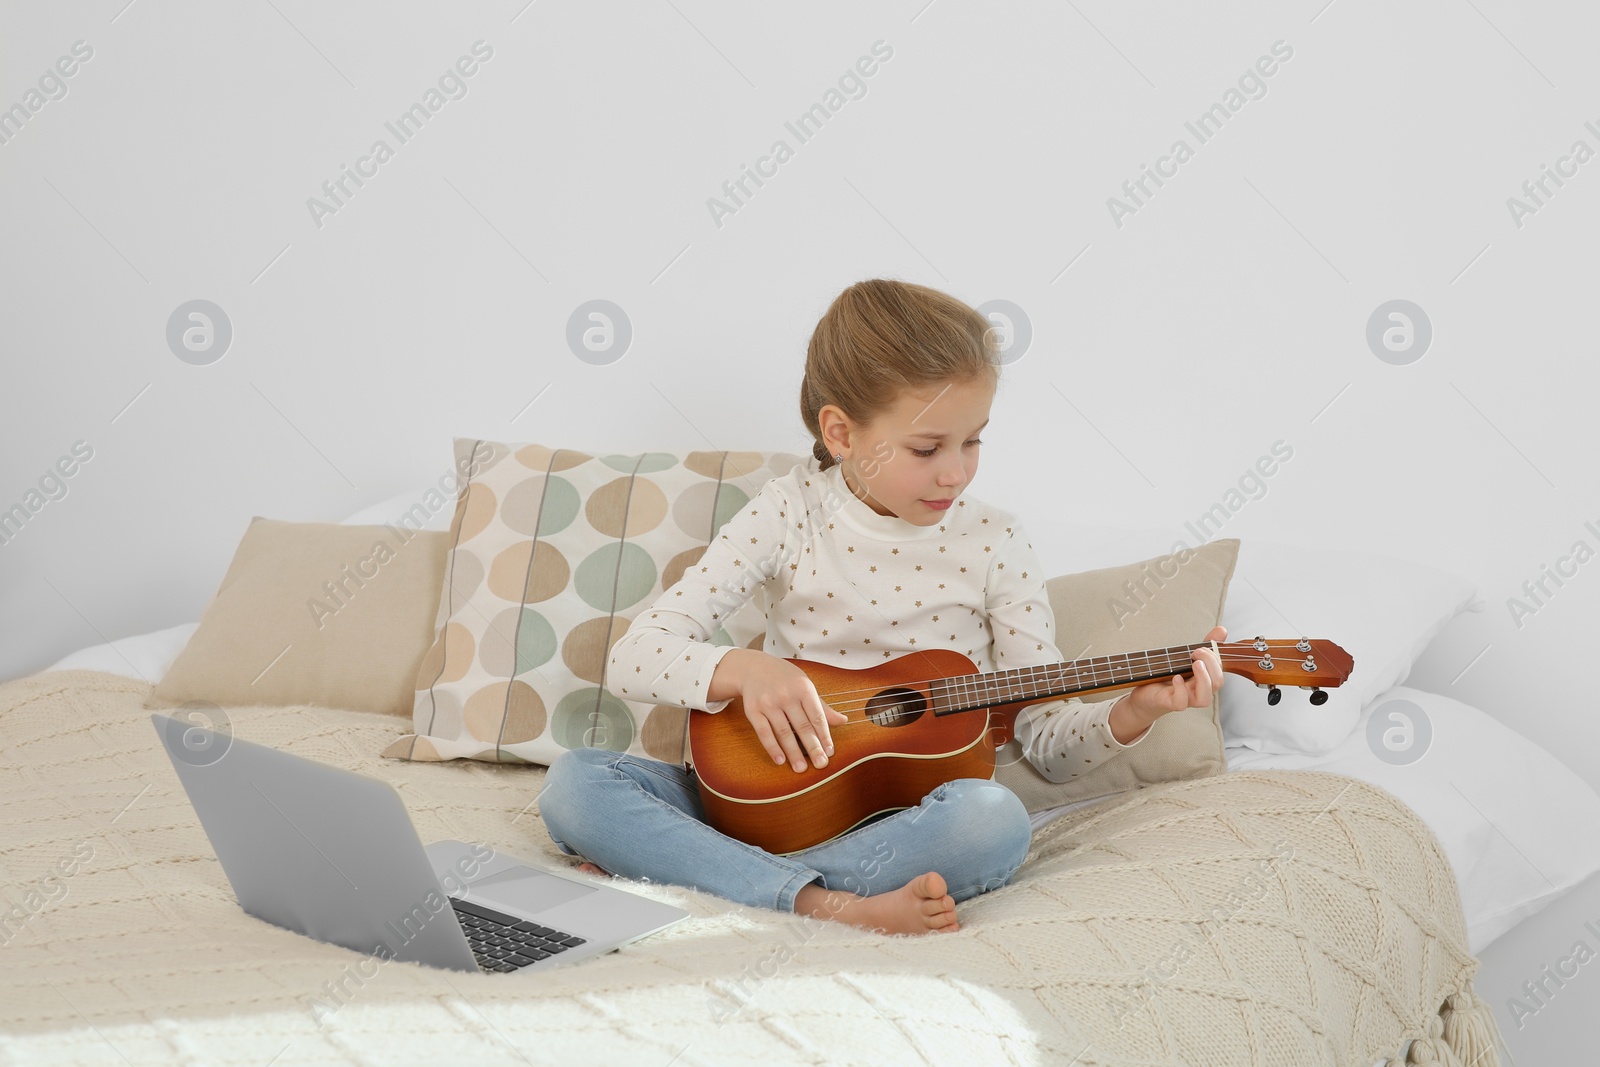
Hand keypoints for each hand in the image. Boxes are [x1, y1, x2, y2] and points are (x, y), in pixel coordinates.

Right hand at [732, 653, 848, 772]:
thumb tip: (843, 721)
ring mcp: (768, 703)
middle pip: (802, 726)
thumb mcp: (805, 686)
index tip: (830, 752)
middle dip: (813, 748)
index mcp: (803, 688)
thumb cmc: (785, 678)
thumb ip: (822, 706)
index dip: (824, 736)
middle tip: (821, 764)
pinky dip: (772, 748)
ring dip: (793, 753)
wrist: (753, 667)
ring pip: (784, 732)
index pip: (817, 716)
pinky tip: (780, 760)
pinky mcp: (753, 710)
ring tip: (801, 768)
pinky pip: (764, 732)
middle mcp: (786, 695)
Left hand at [1121, 625, 1226, 727]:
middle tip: (1195, 652)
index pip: (1219, 672)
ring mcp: (1184, 698)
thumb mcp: (1184, 657)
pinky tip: (1177, 677)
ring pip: (1204, 699)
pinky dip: (1180, 689)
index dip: (1214, 658)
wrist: (1145, 693)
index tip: (1200, 646)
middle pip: (1217, 683)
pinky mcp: (1169, 702)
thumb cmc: (1167, 675)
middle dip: (1211, 664)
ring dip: (1203, 679)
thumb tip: (1222, 630)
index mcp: (1203, 680)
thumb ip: (1204, 646)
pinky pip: (1181, 703)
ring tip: (1195, 664)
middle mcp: (1196, 690)